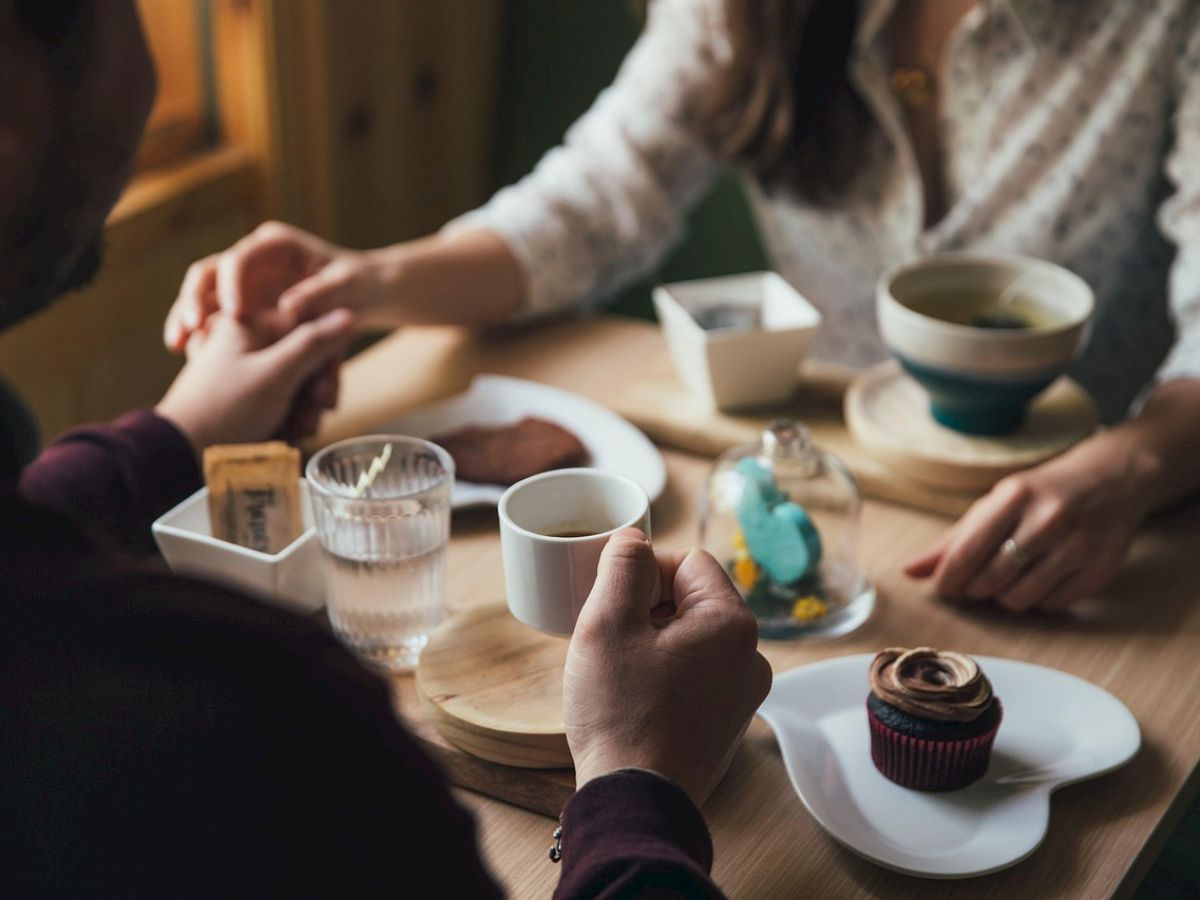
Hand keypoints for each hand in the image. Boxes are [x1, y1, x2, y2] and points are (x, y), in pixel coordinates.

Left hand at [156, 309, 354, 453]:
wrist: (181, 451)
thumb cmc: (224, 409)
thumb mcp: (276, 373)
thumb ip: (313, 343)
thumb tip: (347, 314)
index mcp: (250, 323)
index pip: (308, 328)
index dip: (324, 361)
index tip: (324, 391)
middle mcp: (248, 341)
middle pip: (305, 358)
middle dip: (314, 392)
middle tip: (314, 416)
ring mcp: (246, 368)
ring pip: (296, 382)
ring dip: (304, 409)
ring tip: (297, 431)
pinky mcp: (245, 393)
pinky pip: (281, 399)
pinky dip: (289, 416)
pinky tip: (287, 433)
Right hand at [164, 222, 381, 351]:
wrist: (364, 294)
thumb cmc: (359, 285)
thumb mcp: (347, 288)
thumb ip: (321, 294)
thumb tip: (290, 306)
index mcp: (275, 245)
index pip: (240, 258)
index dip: (232, 284)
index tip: (234, 314)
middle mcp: (253, 258)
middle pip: (209, 273)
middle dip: (194, 298)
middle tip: (190, 328)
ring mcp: (243, 281)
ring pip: (203, 295)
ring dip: (186, 317)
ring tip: (178, 345)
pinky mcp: (241, 304)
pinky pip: (211, 316)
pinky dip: (199, 332)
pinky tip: (188, 354)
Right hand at [564, 528, 772, 807]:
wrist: (635, 801)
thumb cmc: (621, 713)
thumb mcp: (607, 623)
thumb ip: (622, 565)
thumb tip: (633, 538)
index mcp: (732, 623)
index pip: (688, 562)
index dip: (644, 572)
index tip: (612, 602)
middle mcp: (751, 656)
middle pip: (692, 599)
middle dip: (647, 608)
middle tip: (609, 638)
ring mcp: (742, 694)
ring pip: (691, 638)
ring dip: (653, 642)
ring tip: (618, 671)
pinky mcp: (726, 723)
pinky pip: (695, 675)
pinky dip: (664, 675)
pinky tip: (633, 698)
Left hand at [904, 433, 1153, 612]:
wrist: (1113, 480)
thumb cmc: (1041, 493)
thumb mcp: (996, 503)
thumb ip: (953, 540)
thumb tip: (909, 572)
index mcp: (1016, 495)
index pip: (967, 550)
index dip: (947, 578)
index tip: (941, 588)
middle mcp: (1050, 519)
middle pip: (990, 579)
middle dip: (974, 589)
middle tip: (976, 582)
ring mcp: (1080, 545)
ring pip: (1020, 598)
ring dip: (1004, 597)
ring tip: (1008, 579)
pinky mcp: (1101, 570)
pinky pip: (1051, 605)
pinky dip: (1038, 601)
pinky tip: (1040, 579)